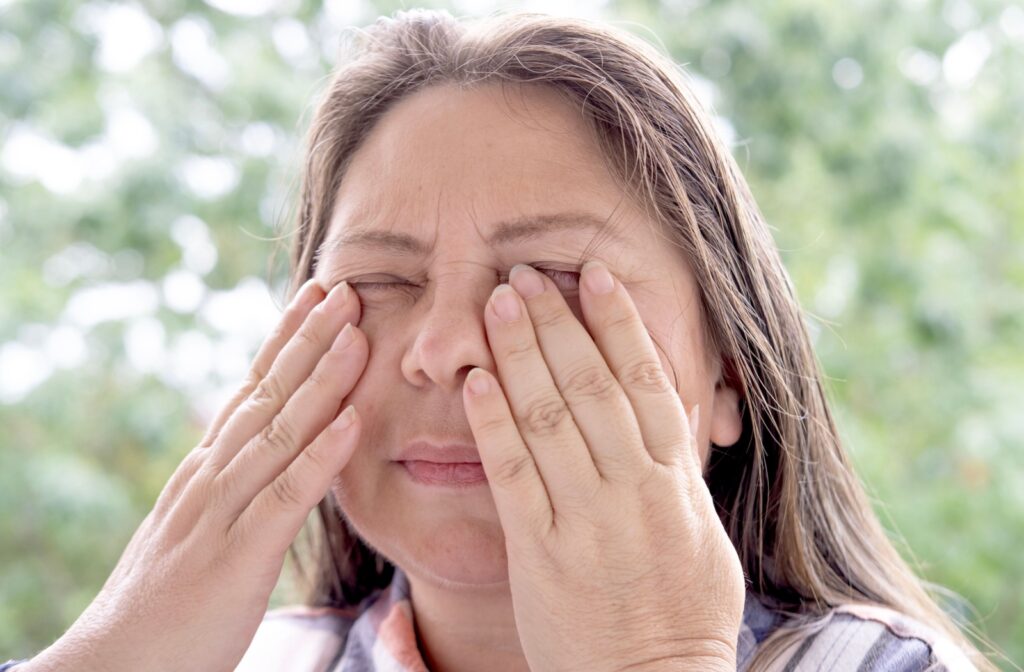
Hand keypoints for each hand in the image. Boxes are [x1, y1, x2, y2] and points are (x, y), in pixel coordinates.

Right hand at [24, 279, 367, 671]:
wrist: (112, 665)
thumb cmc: (166, 601)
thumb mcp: (201, 525)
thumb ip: (232, 485)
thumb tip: (265, 449)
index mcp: (207, 469)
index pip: (252, 390)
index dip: (287, 341)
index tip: (319, 297)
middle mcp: (212, 477)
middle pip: (267, 395)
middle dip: (310, 340)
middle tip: (348, 288)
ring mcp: (222, 513)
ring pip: (278, 433)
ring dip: (322, 381)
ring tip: (358, 334)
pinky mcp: (237, 558)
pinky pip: (285, 498)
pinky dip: (320, 457)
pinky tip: (353, 422)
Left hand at [462, 262, 744, 671]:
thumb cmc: (682, 616)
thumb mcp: (705, 539)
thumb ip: (684, 475)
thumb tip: (678, 415)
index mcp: (676, 483)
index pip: (646, 382)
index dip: (618, 323)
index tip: (594, 276)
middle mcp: (633, 490)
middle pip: (592, 384)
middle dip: (558, 322)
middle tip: (527, 274)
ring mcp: (586, 519)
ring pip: (551, 417)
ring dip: (521, 353)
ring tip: (498, 303)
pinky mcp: (540, 552)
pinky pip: (514, 475)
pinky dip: (495, 421)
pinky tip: (477, 380)